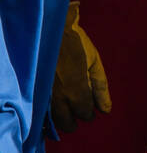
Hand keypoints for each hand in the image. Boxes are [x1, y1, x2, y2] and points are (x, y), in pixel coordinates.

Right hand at [51, 2, 110, 133]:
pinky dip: (46, 115)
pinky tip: (53, 109)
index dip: (88, 112)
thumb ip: (101, 87)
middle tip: (77, 111)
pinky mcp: (33, 91)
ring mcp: (44, 95)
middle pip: (66, 123)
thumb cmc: (77, 44)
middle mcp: (58, 96)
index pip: (84, 113)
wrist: (52, 29)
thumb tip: (106, 110)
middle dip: (74, 120)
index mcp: (76, 89)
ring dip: (60, 119)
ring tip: (66, 110)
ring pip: (51, 120)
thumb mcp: (94, 62)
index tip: (89, 108)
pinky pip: (39, 112)